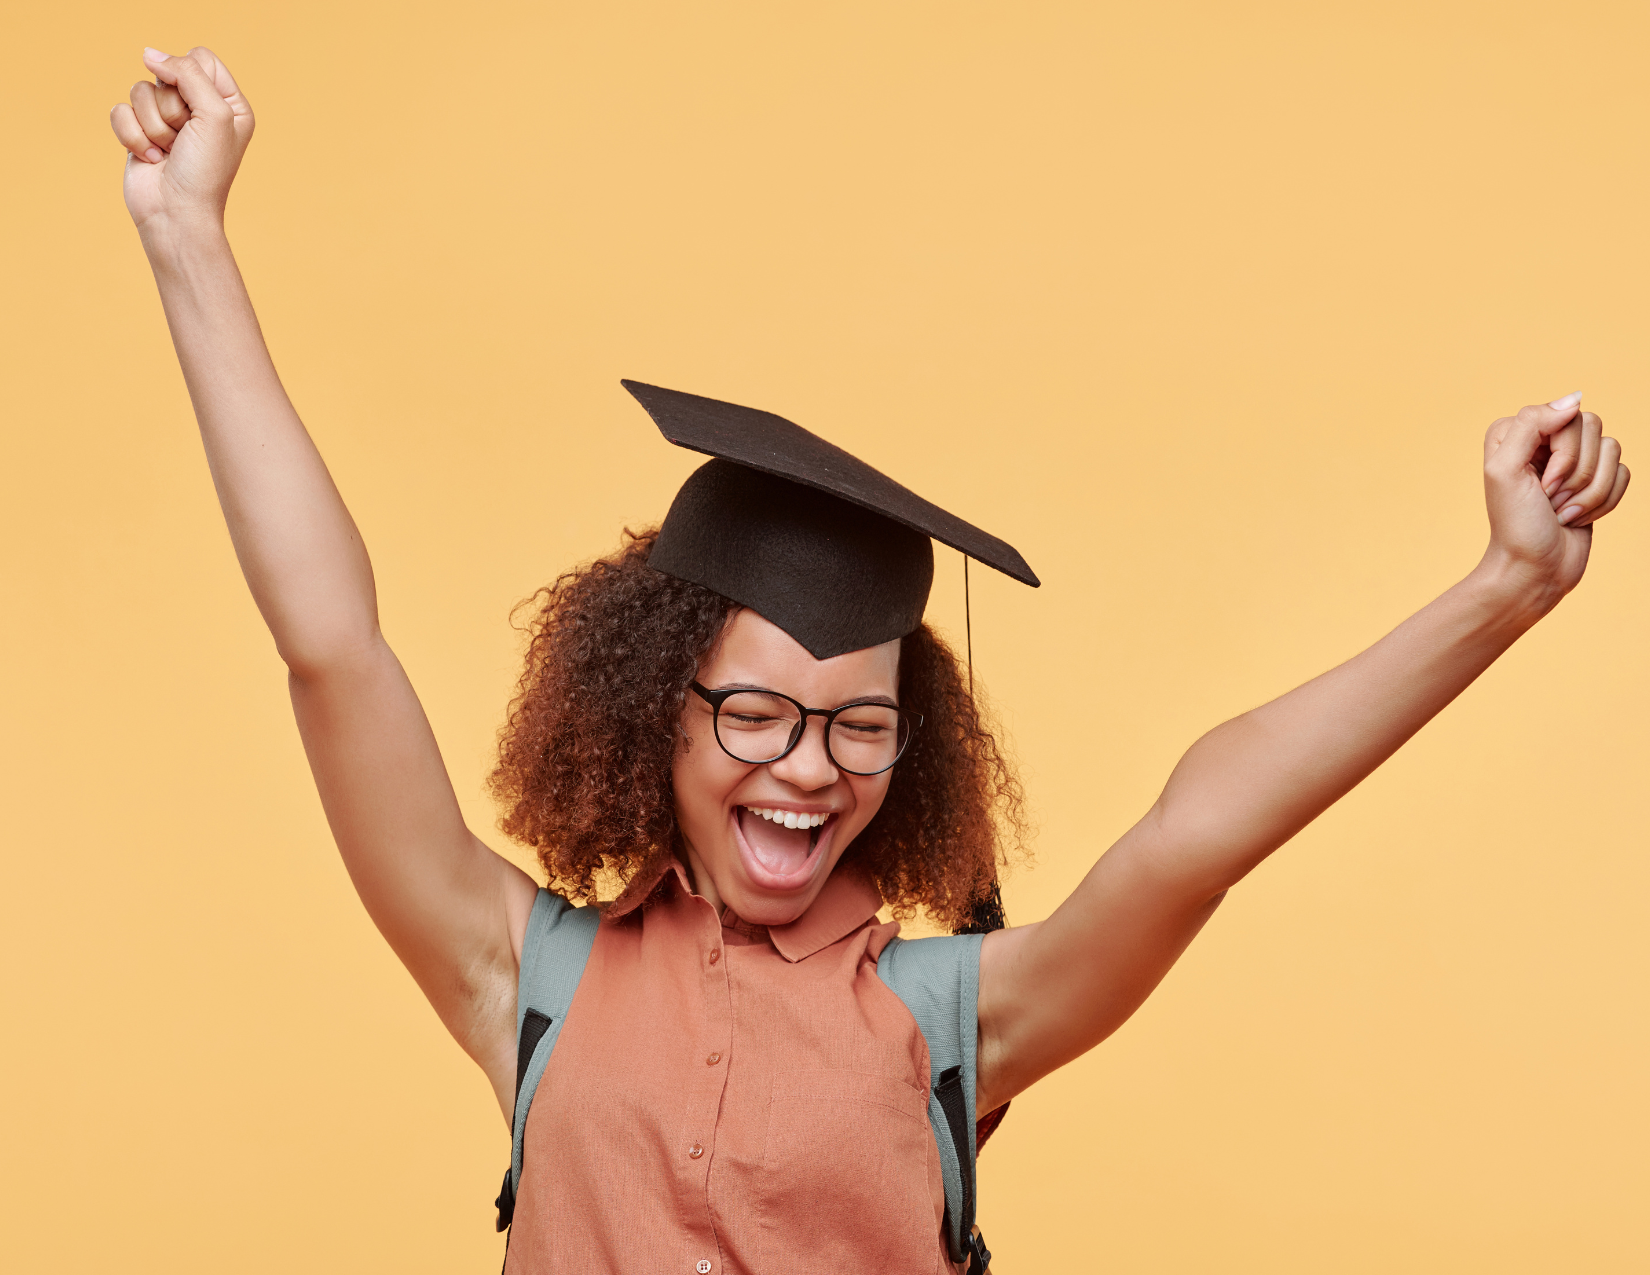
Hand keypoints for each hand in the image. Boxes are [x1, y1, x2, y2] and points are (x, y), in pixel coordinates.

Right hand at [110, 47, 253, 232]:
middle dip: (172, 108)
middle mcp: (199, 108)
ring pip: (139, 90)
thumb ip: (188, 74)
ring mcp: (167, 120)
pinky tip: (151, 159)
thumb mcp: (214, 115)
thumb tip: (150, 53)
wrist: (176, 215)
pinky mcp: (138, 132)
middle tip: (185, 139)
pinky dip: (132, 136)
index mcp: (228, 104)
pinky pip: (120, 110)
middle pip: (167, 72)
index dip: (190, 76)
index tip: (197, 109)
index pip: (199, 58)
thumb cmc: (204, 172)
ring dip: (153, 126)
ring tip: (169, 152)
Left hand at [1482, 393, 1630, 603]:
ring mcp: (1572, 460)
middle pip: (1593, 427)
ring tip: (1562, 512)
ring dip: (1590, 491)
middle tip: (1551, 500)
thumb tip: (1574, 400)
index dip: (1562, 454)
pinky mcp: (1595, 481)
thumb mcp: (1505, 470)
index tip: (1540, 485)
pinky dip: (1604, 501)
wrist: (1534, 570)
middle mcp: (1543, 439)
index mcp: (1514, 431)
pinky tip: (1578, 517)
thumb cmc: (1515, 525)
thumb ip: (1530, 423)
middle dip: (1577, 473)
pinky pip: (1624, 472)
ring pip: (1613, 450)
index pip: (1565, 416)